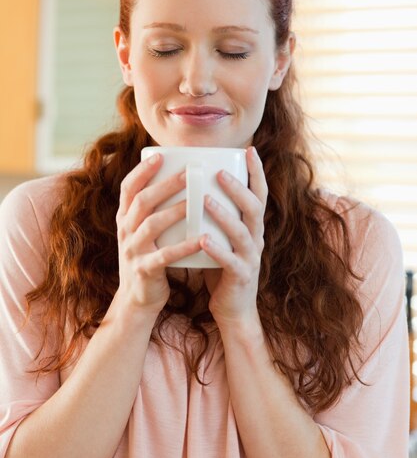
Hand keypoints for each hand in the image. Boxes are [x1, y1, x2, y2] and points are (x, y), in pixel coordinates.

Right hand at [116, 154, 202, 316]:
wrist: (138, 299)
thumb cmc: (151, 257)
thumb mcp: (145, 232)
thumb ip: (155, 209)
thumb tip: (180, 178)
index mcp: (125, 219)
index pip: (128, 188)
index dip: (141, 171)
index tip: (159, 155)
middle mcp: (125, 231)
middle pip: (142, 202)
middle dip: (164, 185)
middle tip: (188, 172)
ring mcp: (132, 251)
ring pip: (152, 225)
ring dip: (174, 211)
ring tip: (196, 200)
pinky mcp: (144, 271)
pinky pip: (165, 256)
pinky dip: (183, 247)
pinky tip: (202, 239)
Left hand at [200, 146, 267, 326]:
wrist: (233, 308)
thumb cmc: (222, 266)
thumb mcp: (223, 236)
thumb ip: (217, 214)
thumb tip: (196, 183)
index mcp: (252, 226)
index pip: (259, 194)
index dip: (257, 172)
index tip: (249, 149)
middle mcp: (256, 238)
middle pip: (253, 208)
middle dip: (238, 188)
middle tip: (219, 172)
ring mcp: (250, 258)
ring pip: (242, 232)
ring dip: (224, 214)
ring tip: (205, 200)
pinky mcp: (241, 277)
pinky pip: (231, 262)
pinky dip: (217, 250)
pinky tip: (203, 239)